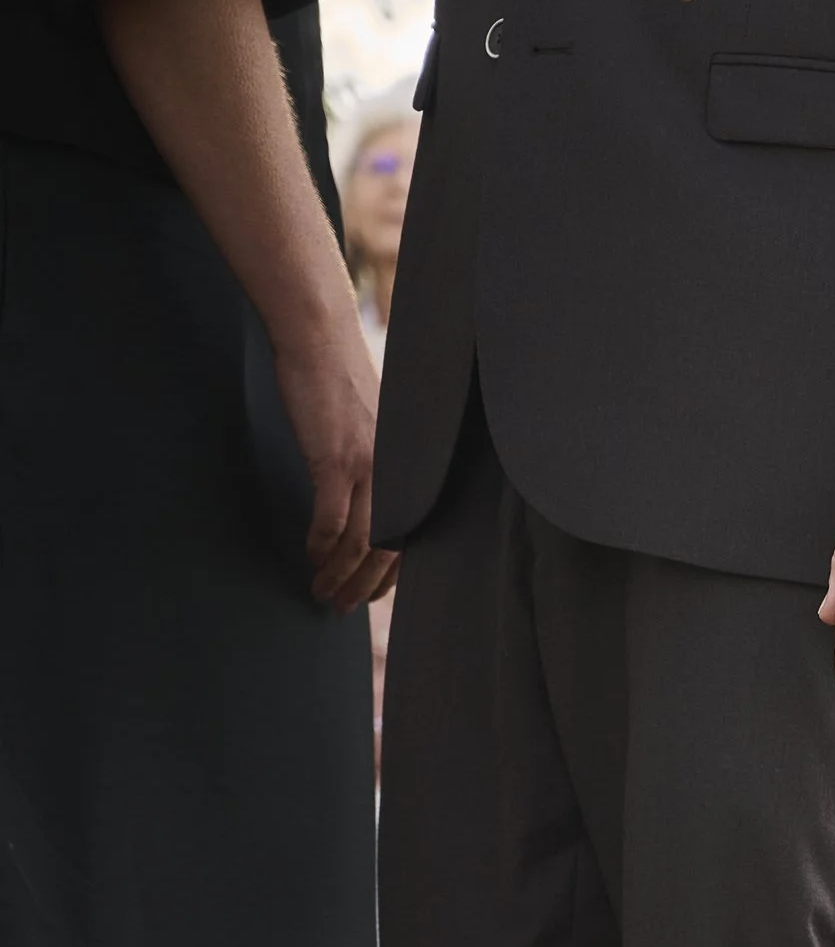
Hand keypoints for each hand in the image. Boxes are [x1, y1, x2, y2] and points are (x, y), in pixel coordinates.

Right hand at [271, 306, 395, 610]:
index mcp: (410, 471)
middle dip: (363, 587)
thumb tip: (368, 500)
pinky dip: (320, 546)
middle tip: (340, 607)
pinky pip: (331, 520)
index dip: (391, 574)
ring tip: (321, 592)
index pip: (411, 538)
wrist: (320, 340)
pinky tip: (310, 558)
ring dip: (338, 575)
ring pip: (360, 543)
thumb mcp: (374, 432)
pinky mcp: (337, 459)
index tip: (370, 594)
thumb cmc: (341, 382)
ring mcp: (370, 468)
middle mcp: (399, 474)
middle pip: (388, 550)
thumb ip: (377, 467)